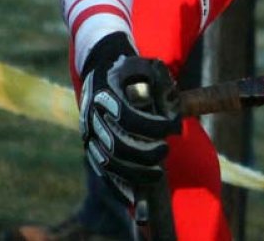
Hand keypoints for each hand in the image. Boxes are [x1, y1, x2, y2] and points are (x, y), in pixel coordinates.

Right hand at [79, 34, 180, 195]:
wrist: (101, 64)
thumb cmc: (131, 66)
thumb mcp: (147, 64)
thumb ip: (162, 83)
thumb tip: (174, 112)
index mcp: (105, 93)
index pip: (129, 116)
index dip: (154, 126)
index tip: (174, 127)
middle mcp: (92, 115)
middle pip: (117, 144)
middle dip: (146, 153)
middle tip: (166, 150)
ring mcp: (89, 132)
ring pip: (109, 162)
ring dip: (135, 173)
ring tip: (158, 173)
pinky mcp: (90, 145)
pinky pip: (101, 171)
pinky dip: (116, 187)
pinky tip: (133, 199)